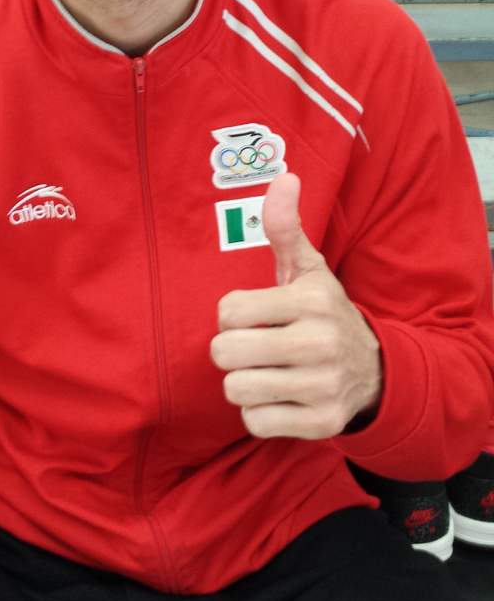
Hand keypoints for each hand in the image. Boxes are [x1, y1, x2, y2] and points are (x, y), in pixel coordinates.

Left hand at [211, 172, 381, 439]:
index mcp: (312, 301)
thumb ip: (286, 229)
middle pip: (225, 353)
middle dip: (231, 351)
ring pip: (236, 390)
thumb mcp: (307, 271)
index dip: (231, 315)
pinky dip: (260, 413)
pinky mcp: (320, 423)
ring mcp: (322, 386)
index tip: (253, 316)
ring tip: (268, 372)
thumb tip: (284, 178)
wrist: (374, 371)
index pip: (228, 312)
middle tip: (254, 348)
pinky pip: (254, 422)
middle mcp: (319, 343)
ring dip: (244, 384)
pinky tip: (281, 397)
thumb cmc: (322, 314)